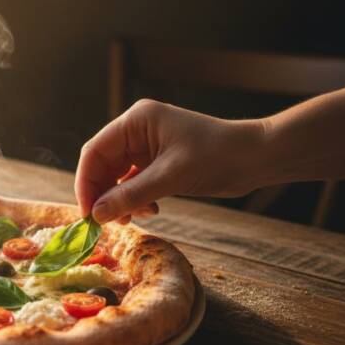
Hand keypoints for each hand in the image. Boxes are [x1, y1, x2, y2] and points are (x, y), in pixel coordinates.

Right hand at [75, 99, 267, 223]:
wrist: (257, 158)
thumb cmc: (218, 156)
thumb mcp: (170, 177)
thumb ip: (130, 195)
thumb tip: (97, 214)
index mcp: (136, 121)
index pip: (95, 152)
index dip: (86, 183)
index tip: (87, 212)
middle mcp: (136, 131)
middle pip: (102, 166)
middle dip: (103, 194)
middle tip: (106, 222)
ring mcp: (146, 147)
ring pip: (116, 178)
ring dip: (120, 200)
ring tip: (135, 216)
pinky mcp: (157, 163)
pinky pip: (133, 183)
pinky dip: (135, 200)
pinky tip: (150, 209)